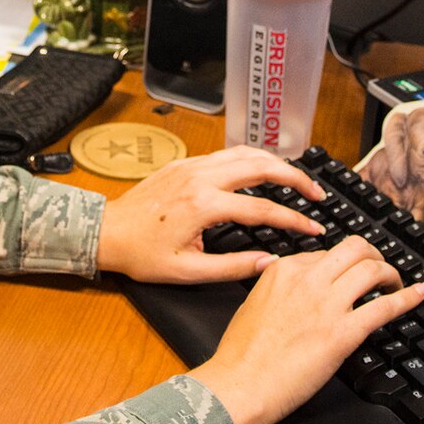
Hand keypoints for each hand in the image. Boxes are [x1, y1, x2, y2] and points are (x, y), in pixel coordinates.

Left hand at [95, 146, 324, 283]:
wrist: (106, 232)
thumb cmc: (142, 255)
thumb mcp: (188, 271)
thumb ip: (232, 268)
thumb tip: (269, 264)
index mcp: (203, 205)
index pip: (262, 209)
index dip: (294, 219)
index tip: (314, 228)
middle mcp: (200, 178)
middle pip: (261, 166)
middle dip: (295, 177)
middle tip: (317, 193)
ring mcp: (192, 166)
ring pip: (245, 152)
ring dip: (276, 163)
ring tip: (297, 179)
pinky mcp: (185, 163)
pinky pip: (227, 154)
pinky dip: (252, 158)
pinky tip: (263, 169)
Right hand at [190, 237, 423, 423]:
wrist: (240, 384)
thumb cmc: (240, 355)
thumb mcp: (251, 304)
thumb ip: (272, 286)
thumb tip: (285, 282)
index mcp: (283, 269)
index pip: (325, 253)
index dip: (342, 264)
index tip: (350, 274)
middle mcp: (308, 279)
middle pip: (354, 249)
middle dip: (373, 254)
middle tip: (380, 268)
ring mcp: (327, 304)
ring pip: (372, 269)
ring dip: (391, 272)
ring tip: (396, 283)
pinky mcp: (344, 332)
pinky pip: (385, 306)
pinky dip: (409, 297)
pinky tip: (421, 293)